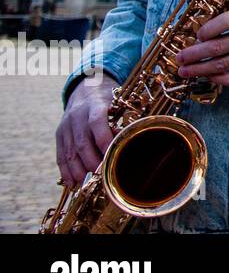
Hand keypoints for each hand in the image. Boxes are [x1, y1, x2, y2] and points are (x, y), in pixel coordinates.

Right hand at [55, 73, 117, 187]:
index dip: (104, 142)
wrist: (85, 88)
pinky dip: (65, 170)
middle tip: (100, 176)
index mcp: (94, 106)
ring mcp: (66, 126)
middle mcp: (77, 116)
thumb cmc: (108, 99)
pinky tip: (71, 182)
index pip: (97, 124)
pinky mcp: (59, 134)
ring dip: (77, 170)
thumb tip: (125, 142)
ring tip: (84, 184)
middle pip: (82, 143)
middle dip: (91, 162)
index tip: (112, 157)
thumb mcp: (118, 104)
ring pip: (70, 151)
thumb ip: (120, 122)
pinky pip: (61, 154)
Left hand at [175, 0, 228, 86]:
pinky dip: (215, 79)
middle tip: (179, 57)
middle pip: (218, 47)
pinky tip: (205, 76)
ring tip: (184, 71)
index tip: (197, 35)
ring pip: (222, 65)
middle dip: (194, 54)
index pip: (227, 21)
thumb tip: (207, 3)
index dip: (208, 29)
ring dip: (199, 69)